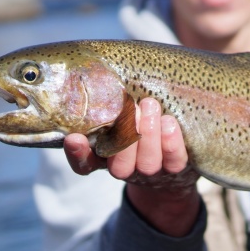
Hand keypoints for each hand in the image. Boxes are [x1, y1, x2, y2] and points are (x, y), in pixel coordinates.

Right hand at [64, 97, 200, 236]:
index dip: (78, 154)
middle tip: (132, 107)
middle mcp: (127, 169)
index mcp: (105, 158)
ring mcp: (152, 172)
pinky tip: (169, 122)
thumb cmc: (137, 127)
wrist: (170, 157)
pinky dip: (171, 142)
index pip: (84, 165)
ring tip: (150, 105)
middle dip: (125, 134)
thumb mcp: (119, 118)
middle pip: (120, 165)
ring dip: (149, 134)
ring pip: (148, 163)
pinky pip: (175, 161)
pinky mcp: (175, 169)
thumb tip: (97, 77)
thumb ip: (108, 108)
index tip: (74, 138)